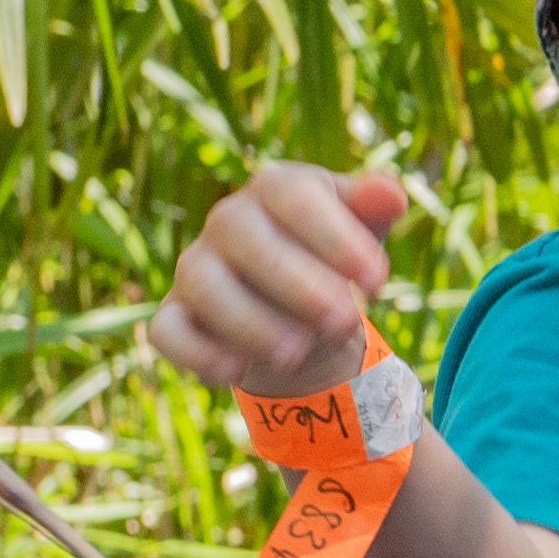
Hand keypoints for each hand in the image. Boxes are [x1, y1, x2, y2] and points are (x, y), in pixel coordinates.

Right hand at [142, 161, 407, 407]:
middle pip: (247, 239)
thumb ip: (376, 208)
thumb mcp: (365, 229)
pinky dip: (199, 353)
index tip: (379, 282)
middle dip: (299, 284)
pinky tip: (237, 370)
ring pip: (206, 286)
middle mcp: (227, 220)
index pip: (296, 197)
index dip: (338, 238)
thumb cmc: (336, 258)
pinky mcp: (174, 314)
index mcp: (276, 187)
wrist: (302, 313)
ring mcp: (194, 266)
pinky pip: (169, 331)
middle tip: (345, 321)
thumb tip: (389, 193)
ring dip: (252, 323)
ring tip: (298, 354)